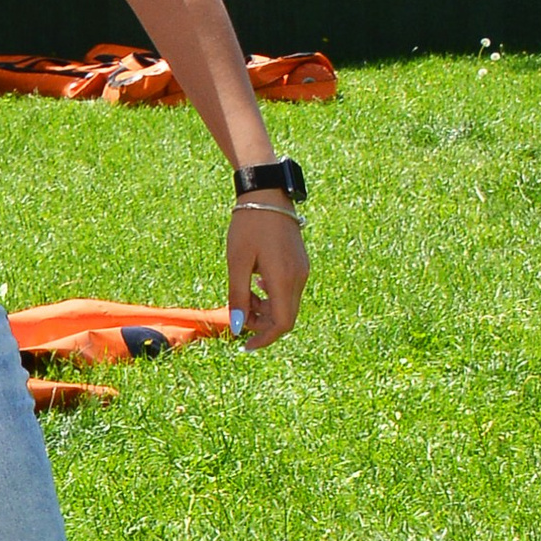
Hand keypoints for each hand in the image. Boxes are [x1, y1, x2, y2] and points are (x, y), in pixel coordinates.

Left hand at [228, 201, 307, 349]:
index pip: (282, 324)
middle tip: (239, 315)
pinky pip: (289, 290)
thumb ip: (239, 297)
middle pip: (286, 317)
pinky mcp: (300, 263)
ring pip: (287, 304)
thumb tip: (239, 328)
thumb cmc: (248, 227)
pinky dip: (272, 296)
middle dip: (262, 324)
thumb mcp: (237, 263)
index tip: (245, 345)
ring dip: (266, 310)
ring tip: (245, 295)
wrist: (267, 194)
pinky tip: (256, 284)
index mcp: (284, 279)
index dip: (265, 339)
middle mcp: (299, 277)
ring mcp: (302, 270)